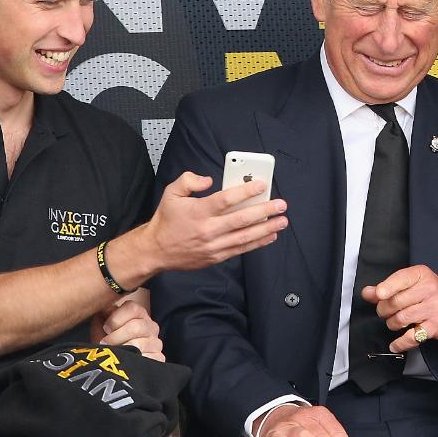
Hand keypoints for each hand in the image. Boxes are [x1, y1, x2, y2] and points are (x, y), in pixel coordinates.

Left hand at [90, 299, 164, 361]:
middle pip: (136, 327)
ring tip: (114, 354)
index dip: (116, 319)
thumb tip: (105, 310)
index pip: (132, 308)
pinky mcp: (159, 358)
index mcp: (138, 313)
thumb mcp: (101, 325)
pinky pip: (148, 358)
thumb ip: (102, 314)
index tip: (106, 328)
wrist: (110, 362)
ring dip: (123, 350)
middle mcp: (150, 326)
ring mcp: (156, 342)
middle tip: (106, 344)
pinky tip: (126, 361)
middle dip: (116, 337)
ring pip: (140, 344)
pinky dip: (133, 361)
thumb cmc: (106, 341)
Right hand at [145, 172, 287, 271]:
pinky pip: (240, 249)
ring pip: (245, 237)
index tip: (261, 185)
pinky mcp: (216, 256)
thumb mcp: (171, 193)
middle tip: (281, 205)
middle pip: (241, 219)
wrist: (155, 251)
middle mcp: (208, 229)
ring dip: (266, 229)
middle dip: (264, 211)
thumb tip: (208, 180)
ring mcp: (213, 245)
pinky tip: (269, 236)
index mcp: (198, 211)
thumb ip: (188, 180)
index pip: (226, 200)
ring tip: (282, 221)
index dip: (246, 192)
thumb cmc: (166, 221)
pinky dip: (257, 243)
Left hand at [361, 265, 437, 352]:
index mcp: (422, 275)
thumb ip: (389, 287)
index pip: (401, 279)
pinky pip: (412, 337)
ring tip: (394, 322)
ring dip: (391, 324)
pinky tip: (395, 344)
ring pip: (401, 319)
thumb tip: (367, 293)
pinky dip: (400, 343)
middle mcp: (429, 290)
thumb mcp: (414, 284)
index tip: (378, 294)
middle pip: (396, 301)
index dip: (387, 287)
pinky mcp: (435, 327)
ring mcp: (434, 309)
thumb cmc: (434, 295)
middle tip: (385, 311)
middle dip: (384, 309)